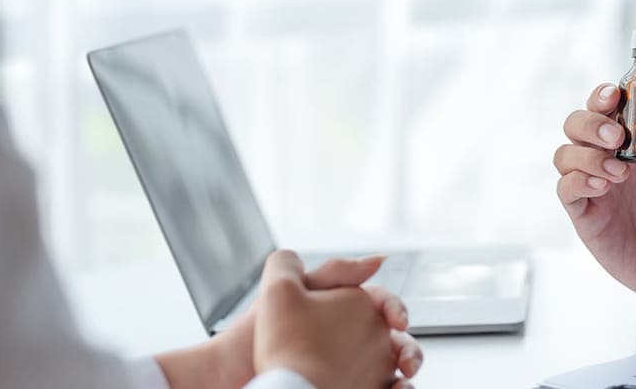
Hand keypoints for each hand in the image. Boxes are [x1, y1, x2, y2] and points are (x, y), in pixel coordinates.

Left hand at [156, 252, 421, 388]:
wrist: (226, 379)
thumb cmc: (248, 339)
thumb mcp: (287, 291)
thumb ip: (330, 270)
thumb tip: (378, 259)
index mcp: (335, 312)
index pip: (380, 304)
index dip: (394, 308)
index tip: (397, 320)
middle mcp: (344, 340)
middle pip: (393, 340)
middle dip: (409, 348)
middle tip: (406, 361)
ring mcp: (345, 370)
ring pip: (391, 369)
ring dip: (406, 371)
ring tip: (402, 381)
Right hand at [555, 83, 635, 307]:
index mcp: (628, 140)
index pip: (604, 106)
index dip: (602, 95)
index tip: (616, 95)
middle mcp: (604, 156)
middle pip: (575, 124)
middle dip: (590, 124)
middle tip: (616, 137)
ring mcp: (591, 184)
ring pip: (565, 154)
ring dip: (587, 156)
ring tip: (618, 172)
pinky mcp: (583, 212)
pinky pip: (566, 189)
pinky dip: (580, 182)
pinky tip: (603, 187)